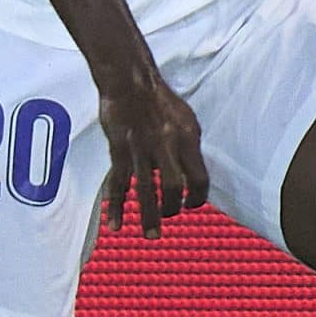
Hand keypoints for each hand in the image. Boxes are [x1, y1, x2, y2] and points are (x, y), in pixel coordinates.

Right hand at [97, 74, 209, 238]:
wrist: (130, 81)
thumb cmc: (160, 100)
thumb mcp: (186, 120)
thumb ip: (189, 147)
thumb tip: (192, 173)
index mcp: (187, 137)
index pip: (200, 176)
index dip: (198, 196)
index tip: (191, 205)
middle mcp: (166, 144)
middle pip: (173, 185)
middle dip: (172, 207)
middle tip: (169, 216)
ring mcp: (141, 148)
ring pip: (146, 188)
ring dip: (149, 215)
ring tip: (151, 235)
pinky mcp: (119, 150)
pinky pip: (118, 183)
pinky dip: (116, 206)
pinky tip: (115, 224)